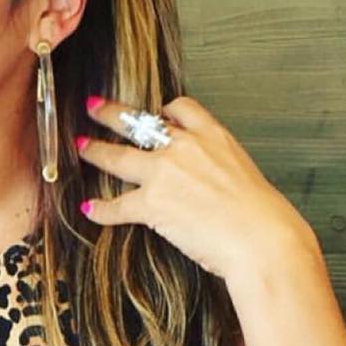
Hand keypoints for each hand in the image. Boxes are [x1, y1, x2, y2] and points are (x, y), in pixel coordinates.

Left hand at [75, 94, 317, 280]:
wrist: (261, 239)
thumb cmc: (263, 216)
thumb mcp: (246, 174)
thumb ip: (223, 167)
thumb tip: (215, 179)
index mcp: (213, 137)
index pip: (180, 108)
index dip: (164, 110)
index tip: (156, 111)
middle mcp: (185, 147)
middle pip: (138, 123)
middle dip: (111, 113)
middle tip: (95, 106)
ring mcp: (164, 174)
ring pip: (118, 157)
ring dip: (95, 151)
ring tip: (81, 146)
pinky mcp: (152, 204)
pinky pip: (118, 206)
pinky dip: (101, 209)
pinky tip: (90, 209)